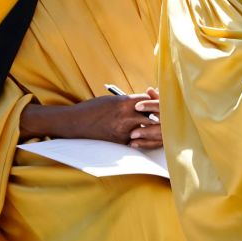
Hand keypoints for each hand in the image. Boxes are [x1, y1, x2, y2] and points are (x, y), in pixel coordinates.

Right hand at [21, 92, 162, 146]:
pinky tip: (145, 135)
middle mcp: (126, 116)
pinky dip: (142, 136)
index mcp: (124, 102)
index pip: (148, 100)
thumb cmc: (94, 108)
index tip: (157, 100)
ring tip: (158, 125)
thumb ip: (129, 101)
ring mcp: (124, 130)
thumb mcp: (113, 100)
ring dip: (153, 126)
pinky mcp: (121, 141)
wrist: (76, 122)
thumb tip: (145, 102)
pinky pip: (137, 138)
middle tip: (165, 114)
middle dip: (158, 114)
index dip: (154, 100)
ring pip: (147, 128)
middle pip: (152, 114)